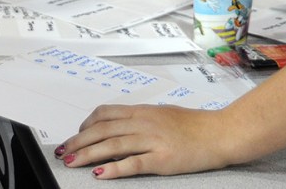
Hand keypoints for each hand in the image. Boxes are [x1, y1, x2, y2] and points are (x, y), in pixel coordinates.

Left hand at [57, 104, 228, 178]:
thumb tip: (122, 125)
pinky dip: (115, 169)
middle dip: (78, 141)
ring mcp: (152, 140)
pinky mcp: (162, 158)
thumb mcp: (163, 114)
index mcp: (143, 111)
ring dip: (88, 154)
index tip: (75, 135)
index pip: (105, 114)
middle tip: (63, 152)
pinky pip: (133, 163)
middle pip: (102, 129)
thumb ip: (142, 119)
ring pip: (112, 145)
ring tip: (72, 163)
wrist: (221, 133)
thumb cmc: (196, 125)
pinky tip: (101, 174)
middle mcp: (144, 122)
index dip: (85, 125)